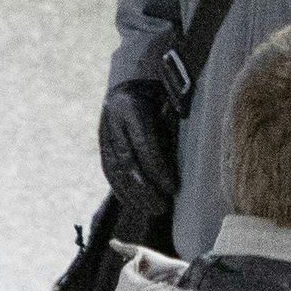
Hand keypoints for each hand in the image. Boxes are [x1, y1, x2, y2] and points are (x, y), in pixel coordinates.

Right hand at [98, 78, 182, 212]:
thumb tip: (189, 143)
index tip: (172, 188)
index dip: (157, 168)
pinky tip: (134, 204)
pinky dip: (121, 190)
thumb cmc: (160, 91)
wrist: (130, 79)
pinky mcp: (101, 144)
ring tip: (153, 210)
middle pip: (128, 161)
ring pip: (115, 170)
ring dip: (134, 194)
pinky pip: (109, 171)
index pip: (144, 143)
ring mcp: (104, 133)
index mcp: (131, 106)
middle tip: (163, 206)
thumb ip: (174, 119)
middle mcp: (113, 120)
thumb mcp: (169, 97)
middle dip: (145, 188)